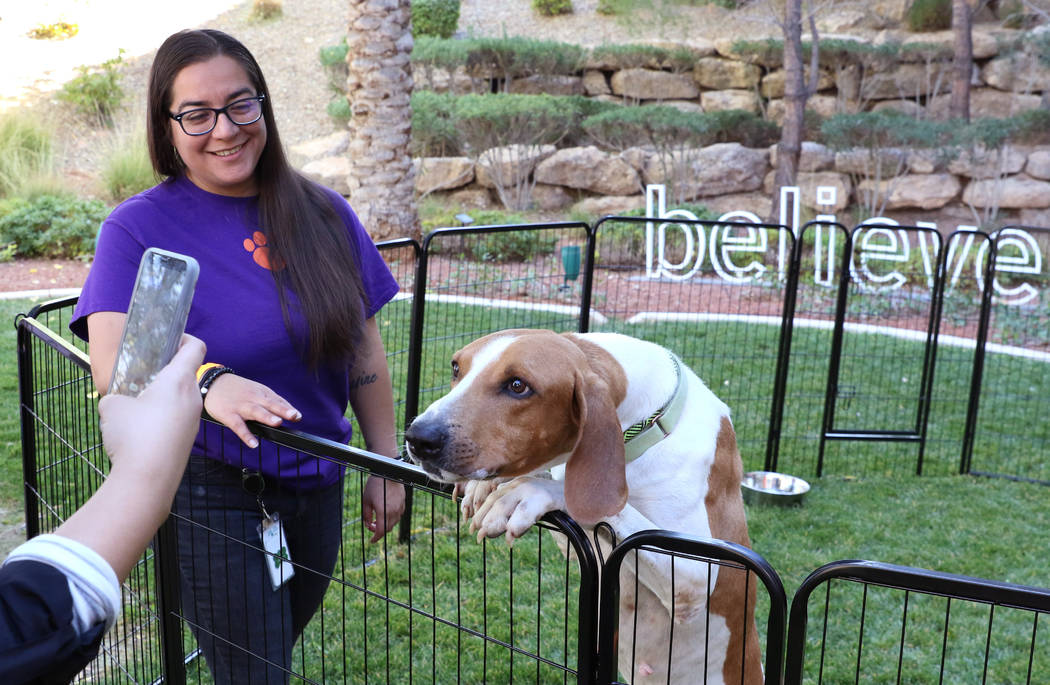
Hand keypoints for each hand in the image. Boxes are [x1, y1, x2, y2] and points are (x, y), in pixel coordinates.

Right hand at [98, 335, 205, 472]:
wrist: (148, 479)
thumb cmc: (132, 436)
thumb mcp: (112, 406)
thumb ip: (117, 395)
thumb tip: (118, 402)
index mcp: (178, 381)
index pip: (195, 347)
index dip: (185, 338)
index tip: (170, 340)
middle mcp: (192, 397)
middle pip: (186, 374)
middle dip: (166, 371)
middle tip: (143, 375)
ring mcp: (194, 419)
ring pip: (181, 397)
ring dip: (163, 396)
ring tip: (138, 404)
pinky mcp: (188, 437)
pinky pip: (178, 417)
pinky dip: (164, 416)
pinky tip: (143, 428)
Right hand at [202, 373, 300, 447]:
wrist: (213, 382)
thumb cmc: (238, 389)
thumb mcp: (256, 390)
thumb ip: (272, 401)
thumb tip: (290, 412)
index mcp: (261, 392)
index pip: (277, 400)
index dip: (288, 408)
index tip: (298, 416)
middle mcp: (253, 398)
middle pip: (269, 404)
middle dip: (282, 410)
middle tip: (294, 416)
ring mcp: (241, 406)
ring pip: (255, 411)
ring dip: (267, 416)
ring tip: (277, 423)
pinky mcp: (228, 415)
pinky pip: (238, 426)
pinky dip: (246, 435)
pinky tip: (254, 444)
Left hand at [362, 476, 404, 542]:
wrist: (388, 472)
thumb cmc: (375, 485)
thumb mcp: (366, 501)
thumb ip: (366, 515)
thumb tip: (368, 525)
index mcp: (383, 512)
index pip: (380, 531)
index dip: (375, 538)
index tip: (371, 541)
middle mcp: (393, 511)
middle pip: (387, 529)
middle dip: (379, 530)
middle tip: (372, 525)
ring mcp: (400, 508)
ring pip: (394, 523)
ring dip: (386, 524)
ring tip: (378, 518)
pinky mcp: (403, 503)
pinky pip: (398, 515)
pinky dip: (392, 518)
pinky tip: (386, 511)